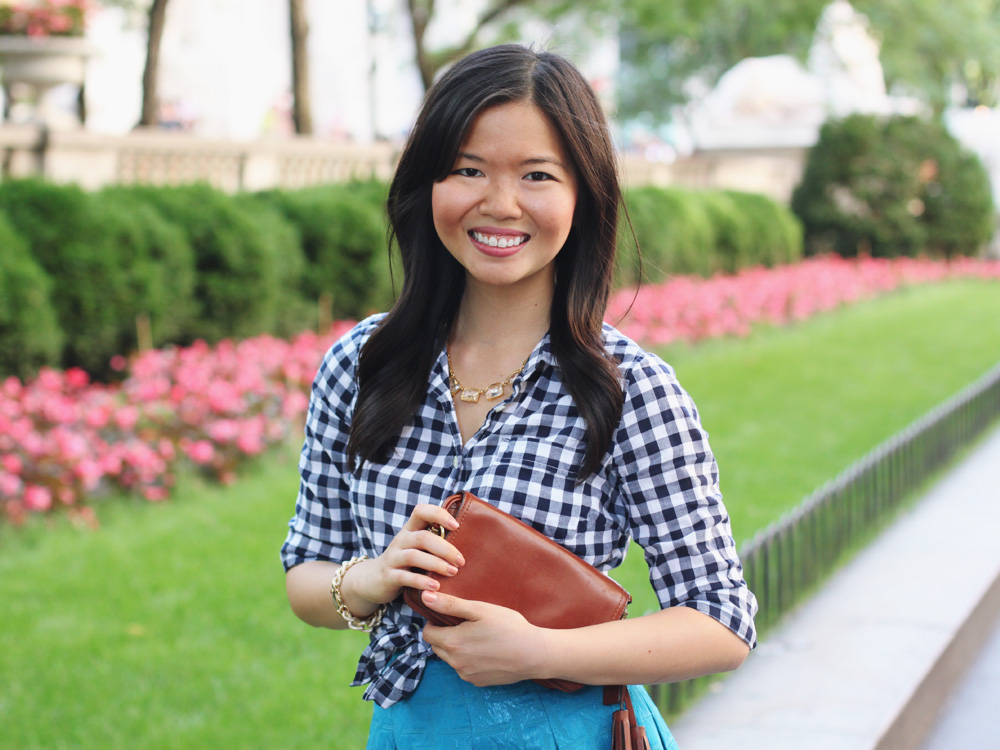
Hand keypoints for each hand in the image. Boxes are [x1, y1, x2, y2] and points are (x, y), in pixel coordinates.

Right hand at [342, 504, 465, 608]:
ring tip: (452, 572)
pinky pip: (405, 577)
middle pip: (423, 537)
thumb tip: (469, 540)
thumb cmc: (405, 563)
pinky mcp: (388, 576)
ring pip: (414, 556)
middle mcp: (400, 540)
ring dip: (436, 564)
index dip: (439, 514)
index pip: (421, 511)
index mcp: (410, 530)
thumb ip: (434, 542)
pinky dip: (421, 581)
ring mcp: (393, 558)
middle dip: (445, 548)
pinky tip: (435, 586)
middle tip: (461, 560)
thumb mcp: (417, 548)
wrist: (372, 580)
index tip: (456, 525)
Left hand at [420, 592, 549, 685]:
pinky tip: (486, 650)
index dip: (435, 621)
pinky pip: (464, 669)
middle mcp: (455, 662)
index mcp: (452, 642)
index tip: (450, 615)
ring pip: (450, 658)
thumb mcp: (480, 610)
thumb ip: (450, 604)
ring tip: (478, 637)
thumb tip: (425, 596)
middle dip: (445, 634)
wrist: (534, 654)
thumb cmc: (509, 627)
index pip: (427, 633)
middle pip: (437, 646)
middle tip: (465, 624)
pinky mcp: (477, 682)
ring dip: (456, 648)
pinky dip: (469, 659)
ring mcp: (466, 674)